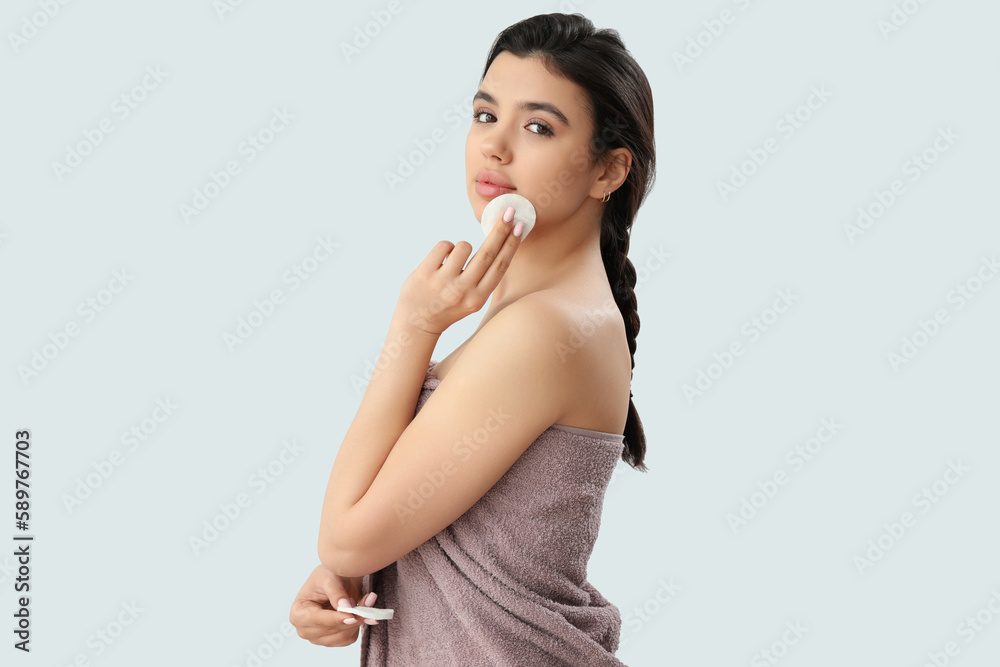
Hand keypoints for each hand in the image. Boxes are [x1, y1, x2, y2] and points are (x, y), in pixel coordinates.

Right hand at [289, 563, 378, 647]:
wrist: (335, 580)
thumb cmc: (326, 576)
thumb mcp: (328, 578)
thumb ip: (335, 592)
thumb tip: (344, 607)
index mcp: (298, 614)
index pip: (318, 620)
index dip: (336, 619)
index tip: (352, 616)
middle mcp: (305, 630)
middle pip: (333, 631)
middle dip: (353, 617)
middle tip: (370, 600)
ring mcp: (319, 638)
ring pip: (344, 636)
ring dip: (359, 619)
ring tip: (368, 600)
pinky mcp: (333, 640)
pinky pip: (350, 638)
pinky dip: (359, 624)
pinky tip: (361, 610)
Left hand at [398, 205, 522, 334]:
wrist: (416, 323)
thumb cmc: (448, 306)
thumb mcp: (471, 299)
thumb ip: (483, 278)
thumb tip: (499, 243)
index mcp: (478, 298)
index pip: (499, 266)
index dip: (511, 244)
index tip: (519, 226)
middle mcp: (462, 291)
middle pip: (487, 253)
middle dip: (500, 230)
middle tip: (509, 212)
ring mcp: (443, 282)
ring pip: (463, 246)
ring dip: (462, 247)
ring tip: (453, 262)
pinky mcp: (425, 273)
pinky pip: (443, 246)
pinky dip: (445, 248)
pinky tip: (440, 261)